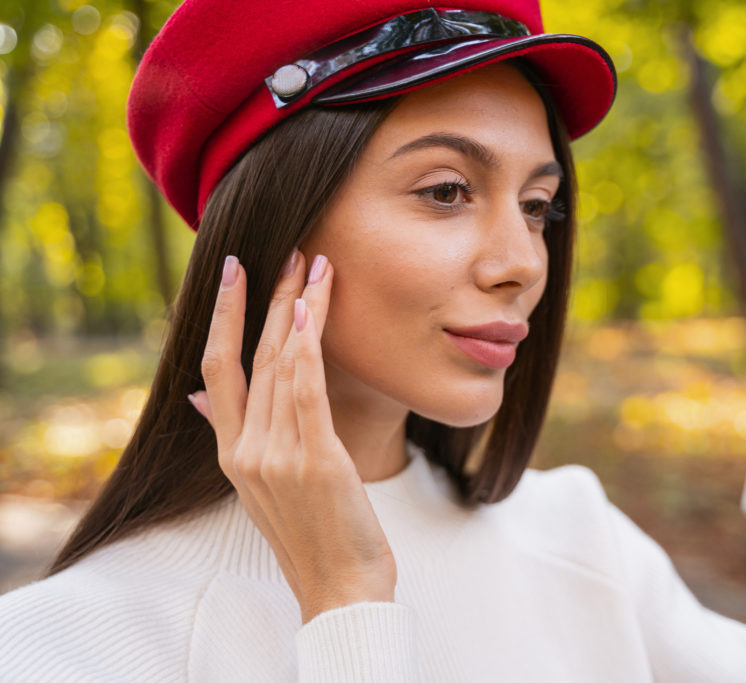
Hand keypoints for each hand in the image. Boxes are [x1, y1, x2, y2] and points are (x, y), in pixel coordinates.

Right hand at [191, 251, 395, 622]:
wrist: (339, 588)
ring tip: (315, 265)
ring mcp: (276, 454)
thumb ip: (237, 438)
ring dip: (298, 308)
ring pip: (281, 363)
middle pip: (251, 355)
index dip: (223, 317)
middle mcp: (245, 449)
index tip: (234, 271)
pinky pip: (306, 391)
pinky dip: (307, 347)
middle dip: (268, 297)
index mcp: (232, 453)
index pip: (217, 370)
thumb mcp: (262, 488)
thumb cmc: (313, 534)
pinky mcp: (315, 460)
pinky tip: (310, 310)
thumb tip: (203, 399)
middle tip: (287, 250)